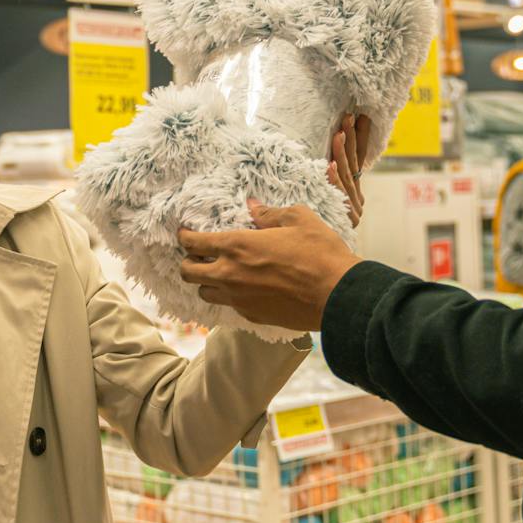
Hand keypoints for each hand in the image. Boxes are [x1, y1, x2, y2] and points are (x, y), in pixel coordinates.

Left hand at [178, 202, 362, 331]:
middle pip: (188, 272)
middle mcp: (229, 274)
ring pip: (204, 293)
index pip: (193, 243)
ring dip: (207, 282)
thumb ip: (269, 213)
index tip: (185, 234)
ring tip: (220, 274)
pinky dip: (230, 297)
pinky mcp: (252, 316)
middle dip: (188, 262)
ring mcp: (238, 299)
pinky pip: (229, 306)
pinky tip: (245, 289)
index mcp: (236, 246)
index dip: (184, 237)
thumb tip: (253, 207)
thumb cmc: (319, 253)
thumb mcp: (298, 219)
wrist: (338, 294)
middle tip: (199, 255)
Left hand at [325, 113, 372, 227]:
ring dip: (342, 153)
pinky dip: (335, 180)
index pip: (359, 157)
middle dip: (352, 138)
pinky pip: (338, 195)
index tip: (361, 116)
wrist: (330, 265)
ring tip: (339, 133)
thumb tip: (320, 157)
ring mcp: (352, 208)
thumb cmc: (319, 231)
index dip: (360, 137)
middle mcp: (356, 198)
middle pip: (354, 163)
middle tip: (348, 117)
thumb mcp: (325, 200)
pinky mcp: (344, 217)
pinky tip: (331, 166)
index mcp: (353, 190)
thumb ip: (328, 178)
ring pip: (346, 175)